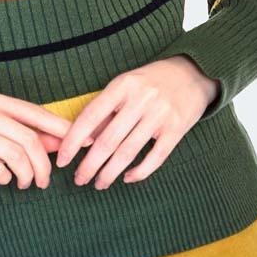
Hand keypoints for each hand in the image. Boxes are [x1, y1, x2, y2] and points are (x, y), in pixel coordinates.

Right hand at [0, 88, 95, 189]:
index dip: (60, 128)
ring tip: (25, 183)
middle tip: (44, 182)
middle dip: (42, 164)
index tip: (84, 143)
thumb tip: (69, 140)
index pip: (34, 112)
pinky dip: (5, 178)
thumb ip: (34, 135)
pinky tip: (2, 179)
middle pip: (27, 137)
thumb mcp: (4, 135)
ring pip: (14, 155)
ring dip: (26, 175)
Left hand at [55, 56, 219, 188]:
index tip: (63, 160)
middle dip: (89, 164)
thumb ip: (107, 109)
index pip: (91, 116)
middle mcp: (140, 99)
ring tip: (99, 184)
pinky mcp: (176, 130)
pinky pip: (155, 158)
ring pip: (128, 152)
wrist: (193, 73)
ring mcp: (159, 115)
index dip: (73, 141)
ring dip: (110, 173)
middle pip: (108, 140)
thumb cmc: (151, 81)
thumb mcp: (126, 84)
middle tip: (79, 179)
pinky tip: (127, 178)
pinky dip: (139, 172)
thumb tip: (83, 140)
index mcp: (122, 85)